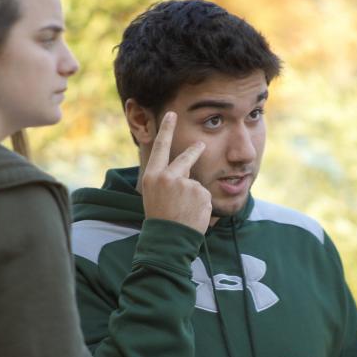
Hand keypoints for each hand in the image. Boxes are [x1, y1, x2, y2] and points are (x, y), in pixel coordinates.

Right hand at [141, 111, 211, 233]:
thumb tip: (187, 169)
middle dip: (195, 150)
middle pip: (186, 158)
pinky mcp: (200, 192)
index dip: (166, 129)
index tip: (171, 114)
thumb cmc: (160, 220)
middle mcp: (168, 176)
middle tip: (202, 144)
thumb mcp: (155, 195)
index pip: (160, 147)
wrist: (168, 242)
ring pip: (196, 184)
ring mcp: (185, 184)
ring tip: (184, 212)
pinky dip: (202, 205)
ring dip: (194, 197)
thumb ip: (168, 179)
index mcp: (153, 176)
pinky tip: (193, 215)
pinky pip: (204, 195)